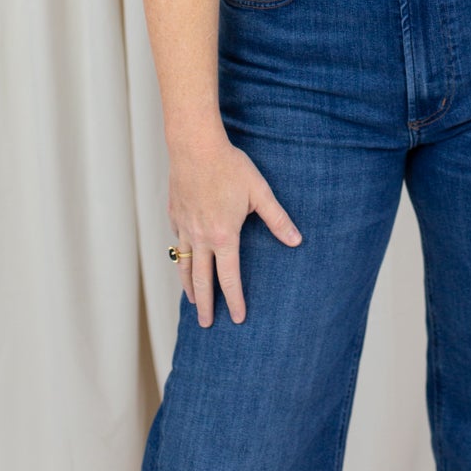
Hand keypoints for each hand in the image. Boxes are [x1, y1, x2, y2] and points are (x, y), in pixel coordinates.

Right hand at [167, 125, 302, 326]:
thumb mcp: (259, 192)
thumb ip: (277, 219)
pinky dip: (179, 255)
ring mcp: (184, 227)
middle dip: (205, 305)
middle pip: (201, 280)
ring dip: (188, 286)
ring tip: (192, 301)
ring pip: (184, 264)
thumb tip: (297, 241)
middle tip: (207, 324)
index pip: (229, 278)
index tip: (238, 318)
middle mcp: (201, 237)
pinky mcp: (174, 214)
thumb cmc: (230, 166)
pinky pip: (176, 241)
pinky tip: (183, 258)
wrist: (195, 145)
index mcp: (224, 236)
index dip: (235, 300)